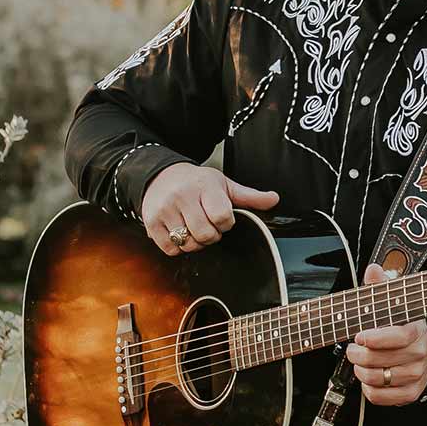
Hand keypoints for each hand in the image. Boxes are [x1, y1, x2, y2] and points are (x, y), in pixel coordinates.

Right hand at [140, 162, 278, 254]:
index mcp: (204, 186)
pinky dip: (179, 247)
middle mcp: (182, 196)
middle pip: (205, 234)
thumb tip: (275, 199)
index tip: (221, 217)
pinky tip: (180, 232)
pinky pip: (171, 249)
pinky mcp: (151, 223)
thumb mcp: (224, 185)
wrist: (160, 176)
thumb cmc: (196, 183)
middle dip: (211, 235)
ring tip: (194, 228)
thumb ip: (249, 196)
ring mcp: (164, 210)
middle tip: (207, 224)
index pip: (222, 217)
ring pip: (188, 244)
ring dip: (196, 242)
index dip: (225, 223)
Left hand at [346, 263, 426, 407]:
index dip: (375, 339)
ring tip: (359, 362)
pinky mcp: (410, 393)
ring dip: (361, 371)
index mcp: (416, 330)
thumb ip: (381, 288)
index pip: (399, 337)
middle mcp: (419, 354)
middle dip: (358, 355)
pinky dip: (369, 388)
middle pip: (381, 361)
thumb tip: (374, 270)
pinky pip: (381, 397)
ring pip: (378, 380)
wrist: (426, 351)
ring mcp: (416, 375)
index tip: (360, 336)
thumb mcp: (395, 305)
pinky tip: (369, 378)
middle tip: (352, 349)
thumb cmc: (403, 327)